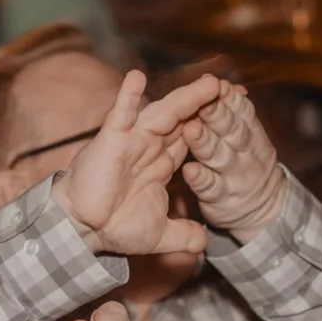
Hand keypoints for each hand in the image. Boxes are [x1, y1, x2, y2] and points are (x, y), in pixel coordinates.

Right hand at [57, 70, 222, 255]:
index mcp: (161, 163)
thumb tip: (204, 244)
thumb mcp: (159, 234)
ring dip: (186, 98)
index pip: (194, 138)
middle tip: (230, 88)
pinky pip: (120, 114)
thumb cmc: (114, 228)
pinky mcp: (110, 141)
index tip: (238, 110)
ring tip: (210, 83)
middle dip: (207, 105)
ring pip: (163, 113)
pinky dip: (127, 95)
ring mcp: (131, 140)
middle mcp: (149, 146)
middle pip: (185, 120)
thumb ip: (183, 235)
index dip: (215, 125)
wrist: (83, 231)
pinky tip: (137, 76)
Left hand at [179, 84, 286, 242]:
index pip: (242, 112)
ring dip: (205, 143)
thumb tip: (223, 83)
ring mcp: (234, 176)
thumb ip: (234, 111)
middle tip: (203, 102)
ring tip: (191, 130)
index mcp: (250, 132)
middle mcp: (245, 152)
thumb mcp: (248, 134)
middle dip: (218, 115)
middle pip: (232, 131)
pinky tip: (190, 170)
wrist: (266, 208)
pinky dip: (201, 179)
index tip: (218, 84)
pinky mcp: (222, 199)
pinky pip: (211, 188)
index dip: (230, 99)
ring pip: (219, 157)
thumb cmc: (246, 161)